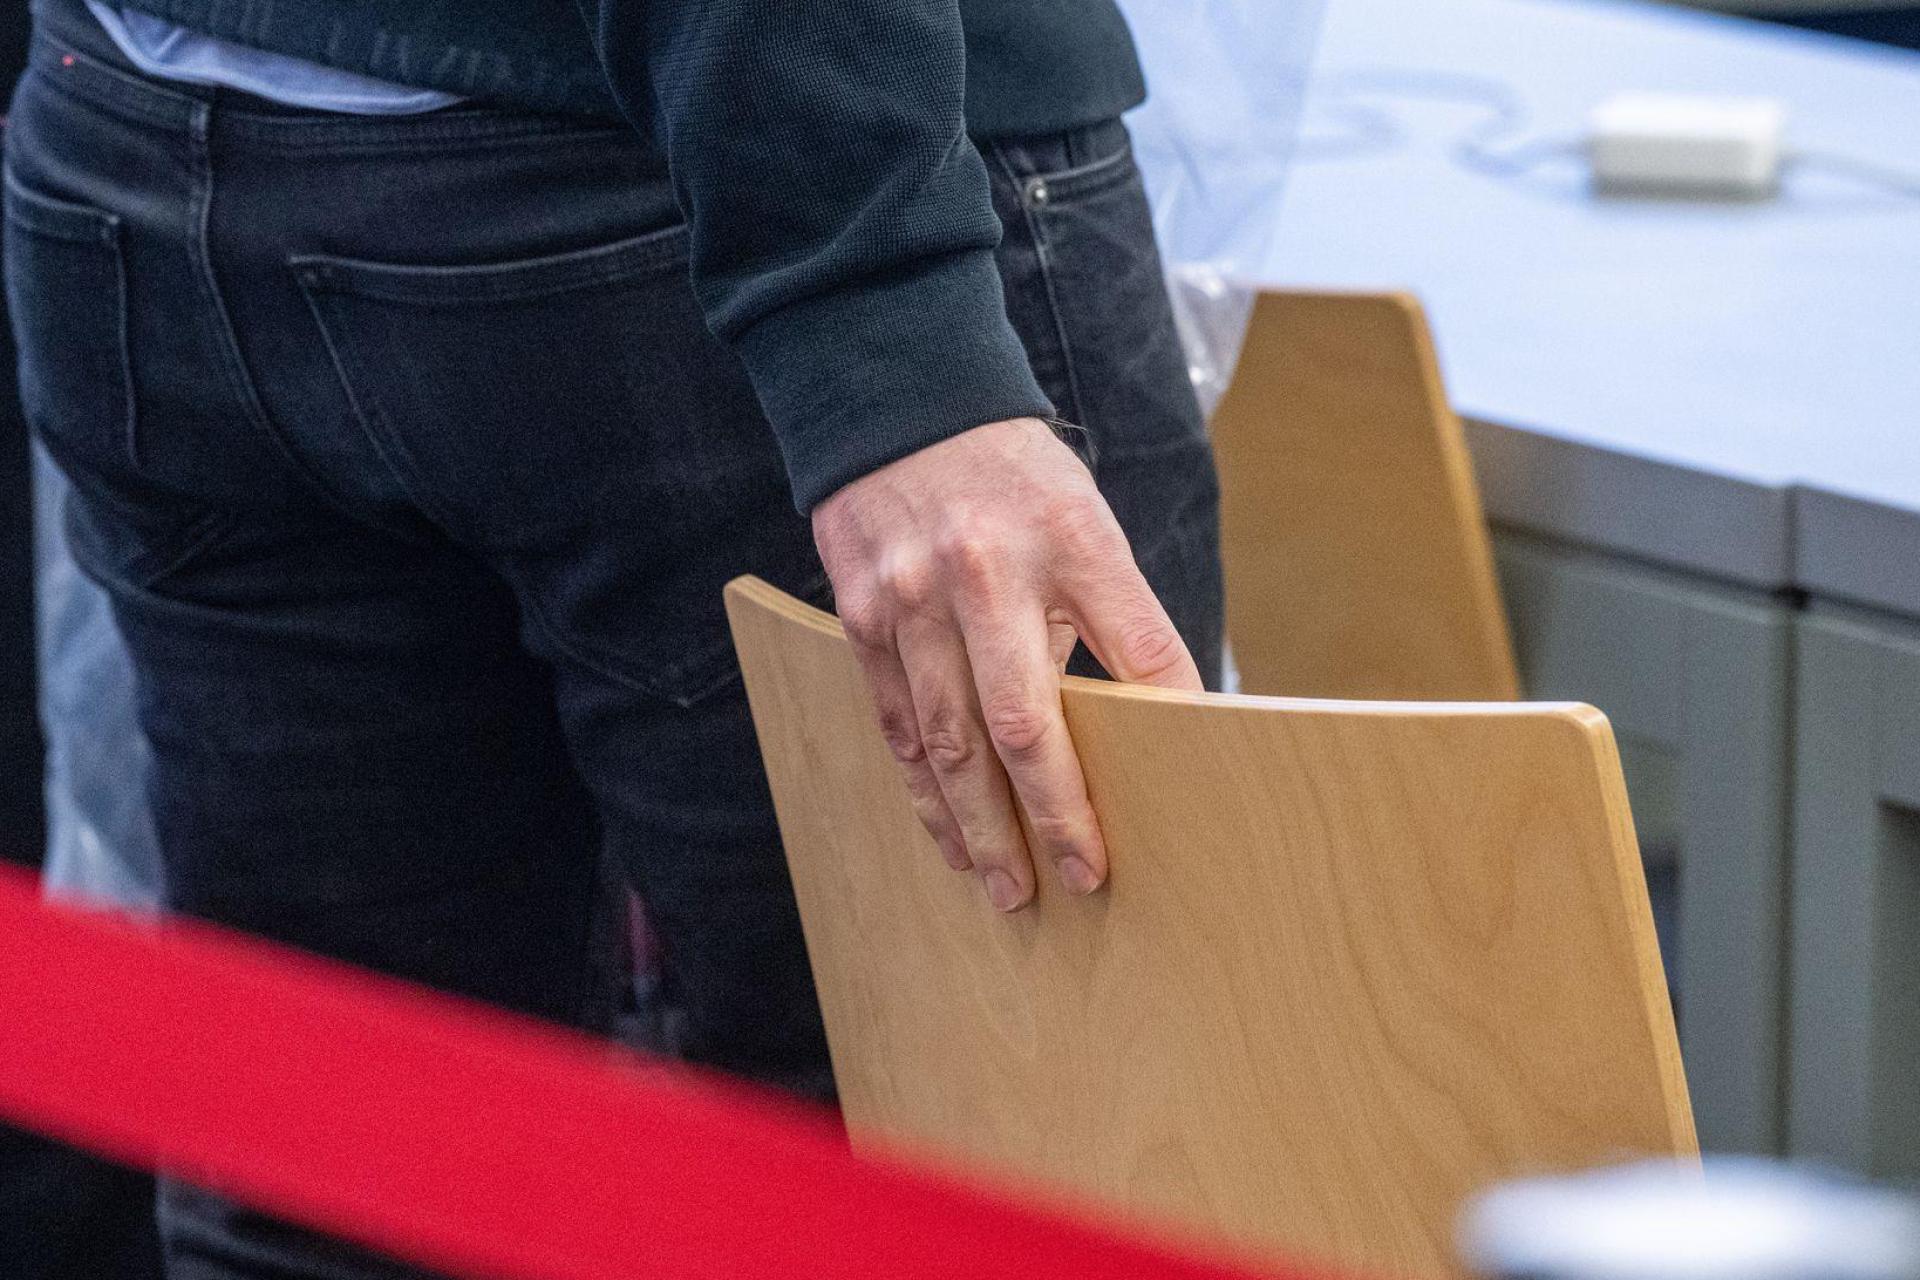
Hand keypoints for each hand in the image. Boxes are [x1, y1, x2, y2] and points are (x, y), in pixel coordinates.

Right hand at [811, 417, 1202, 911]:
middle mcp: (983, 574)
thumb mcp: (1087, 519)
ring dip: (979, 825)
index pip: (1135, 645)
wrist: (898, 403)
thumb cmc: (1013, 478)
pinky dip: (923, 789)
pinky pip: (894, 723)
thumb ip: (1119, 614)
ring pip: (947, 741)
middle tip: (1080, 880)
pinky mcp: (861, 619)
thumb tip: (1168, 714)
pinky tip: (946, 833)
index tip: (1184, 799)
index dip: (1164, 727)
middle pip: (1020, 722)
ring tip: (1009, 888)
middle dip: (1051, 813)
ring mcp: (911, 601)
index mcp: (1068, 539)